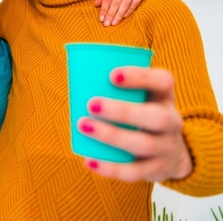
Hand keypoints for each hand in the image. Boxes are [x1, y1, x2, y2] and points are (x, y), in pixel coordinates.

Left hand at [77, 66, 192, 181]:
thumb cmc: (141, 113)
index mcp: (164, 97)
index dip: (141, 77)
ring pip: (144, 144)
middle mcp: (172, 122)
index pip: (164, 81)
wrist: (172, 154)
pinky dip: (111, 168)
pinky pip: (135, 172)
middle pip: (157, 117)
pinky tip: (89, 161)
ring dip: (112, 135)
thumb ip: (115, 88)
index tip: (112, 75)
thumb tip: (76, 75)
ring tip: (83, 126)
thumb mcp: (140, 97)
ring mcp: (167, 148)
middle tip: (91, 104)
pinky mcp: (157, 170)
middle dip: (123, 111)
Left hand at [95, 0, 147, 25]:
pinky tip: (124, 17)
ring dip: (119, 15)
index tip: (101, 19)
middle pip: (115, 2)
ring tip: (114, 23)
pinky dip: (129, 11)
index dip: (104, 10)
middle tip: (107, 24)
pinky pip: (134, 3)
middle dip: (110, 14)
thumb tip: (96, 4)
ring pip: (124, 4)